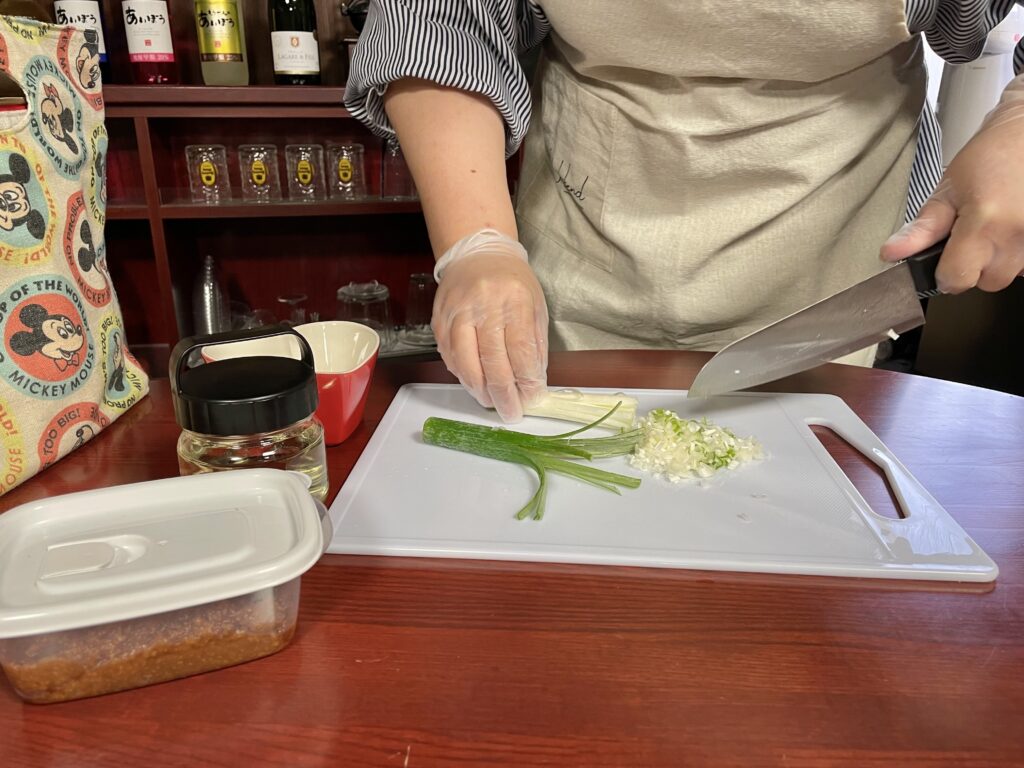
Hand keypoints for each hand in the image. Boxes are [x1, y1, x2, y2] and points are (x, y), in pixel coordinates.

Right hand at [432, 229, 547, 421]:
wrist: (477, 254)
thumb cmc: (512, 282)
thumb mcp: (535, 306)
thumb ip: (535, 344)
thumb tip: (533, 382)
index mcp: (515, 301)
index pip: (521, 351)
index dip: (526, 381)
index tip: (531, 398)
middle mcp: (484, 306)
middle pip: (493, 362)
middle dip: (504, 394)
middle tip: (511, 412)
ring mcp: (458, 313)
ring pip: (466, 363)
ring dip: (480, 389)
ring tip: (491, 402)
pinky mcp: (440, 319)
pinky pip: (449, 356)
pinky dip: (463, 375)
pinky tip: (474, 383)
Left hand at [881, 75, 1023, 292]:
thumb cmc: (991, 155)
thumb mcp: (947, 190)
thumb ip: (921, 229)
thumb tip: (892, 253)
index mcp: (985, 223)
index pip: (957, 280)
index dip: (946, 274)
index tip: (945, 260)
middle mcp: (1017, 235)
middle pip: (986, 282)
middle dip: (975, 266)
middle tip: (974, 234)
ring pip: (1011, 275)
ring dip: (1001, 260)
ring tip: (997, 227)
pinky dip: (1019, 254)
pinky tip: (1013, 230)